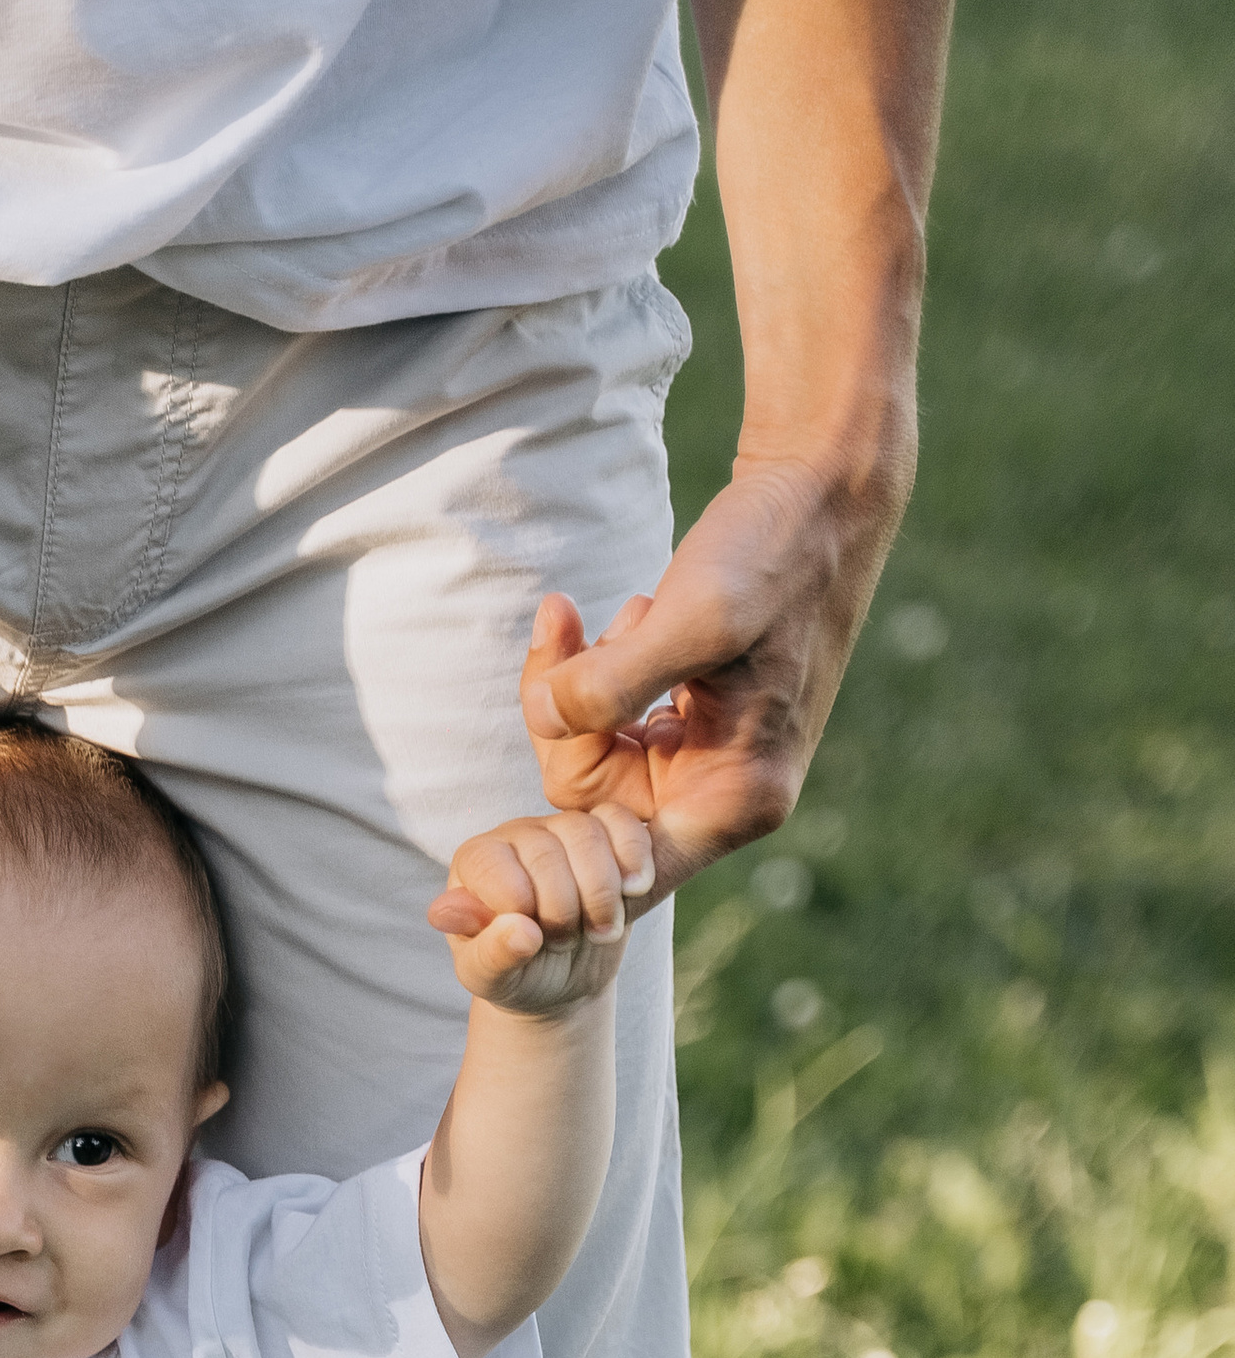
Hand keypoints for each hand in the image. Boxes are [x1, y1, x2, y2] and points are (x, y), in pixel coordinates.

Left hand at [428, 806, 655, 1016]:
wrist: (562, 978)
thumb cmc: (515, 973)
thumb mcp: (490, 978)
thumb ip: (493, 956)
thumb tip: (521, 932)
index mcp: (476, 862)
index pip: (496, 865)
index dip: (522, 908)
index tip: (531, 942)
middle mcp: (517, 836)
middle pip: (547, 852)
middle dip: (564, 910)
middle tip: (566, 943)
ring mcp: (562, 828)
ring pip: (588, 834)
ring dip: (603, 893)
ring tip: (602, 931)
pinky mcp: (605, 833)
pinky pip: (623, 822)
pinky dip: (636, 859)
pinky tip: (634, 892)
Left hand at [518, 444, 907, 892]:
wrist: (820, 490)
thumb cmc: (772, 552)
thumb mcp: (694, 617)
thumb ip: (611, 683)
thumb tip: (542, 723)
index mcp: (738, 799)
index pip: (625, 868)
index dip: (568, 843)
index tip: (536, 761)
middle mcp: (723, 794)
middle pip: (593, 803)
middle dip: (568, 716)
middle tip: (569, 631)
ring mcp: (706, 758)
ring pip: (595, 756)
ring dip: (585, 682)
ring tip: (636, 609)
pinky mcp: (689, 720)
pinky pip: (610, 722)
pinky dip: (600, 668)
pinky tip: (636, 611)